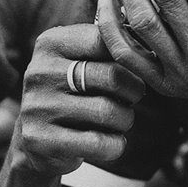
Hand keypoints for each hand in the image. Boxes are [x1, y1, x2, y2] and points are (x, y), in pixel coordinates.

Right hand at [13, 24, 146, 177]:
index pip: (106, 40)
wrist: (37, 142)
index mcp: (50, 43)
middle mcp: (39, 72)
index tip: (135, 70)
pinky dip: (115, 145)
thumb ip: (108, 46)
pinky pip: (98, 143)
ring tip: (119, 120)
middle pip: (113, 76)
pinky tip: (110, 142)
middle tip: (132, 98)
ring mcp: (37, 107)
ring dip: (125, 120)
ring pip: (108, 111)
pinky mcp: (41, 140)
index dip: (131, 59)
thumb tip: (150, 43)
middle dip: (133, 92)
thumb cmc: (72, 94)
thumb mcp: (80, 61)